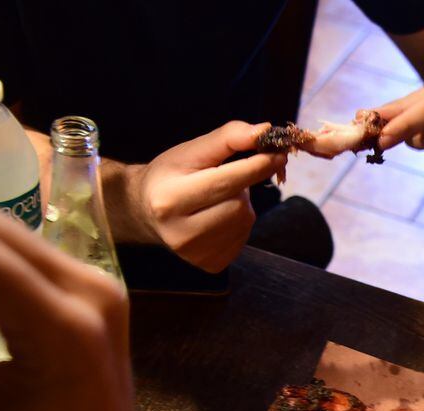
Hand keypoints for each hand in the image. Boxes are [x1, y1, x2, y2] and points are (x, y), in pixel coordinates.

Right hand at [131, 121, 285, 272]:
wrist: (146, 211)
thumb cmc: (170, 175)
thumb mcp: (192, 150)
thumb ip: (228, 137)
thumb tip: (264, 132)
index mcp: (170, 199)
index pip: (225, 182)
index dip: (256, 166)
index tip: (277, 154)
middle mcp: (180, 233)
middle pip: (239, 206)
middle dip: (242, 187)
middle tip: (226, 179)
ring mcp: (195, 254)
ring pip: (244, 222)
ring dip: (242, 205)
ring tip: (218, 198)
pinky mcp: (210, 265)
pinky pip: (242, 238)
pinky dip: (239, 223)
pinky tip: (219, 217)